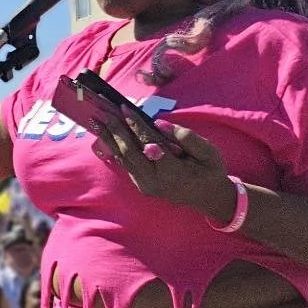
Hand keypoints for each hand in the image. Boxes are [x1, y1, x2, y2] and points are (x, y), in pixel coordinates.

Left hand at [89, 118, 233, 219]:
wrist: (209, 198)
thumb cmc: (210, 171)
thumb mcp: (208, 152)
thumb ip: (186, 137)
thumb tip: (158, 124)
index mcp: (173, 172)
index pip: (149, 143)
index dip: (136, 124)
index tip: (124, 108)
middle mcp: (155, 181)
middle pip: (129, 152)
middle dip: (116, 129)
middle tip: (103, 111)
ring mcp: (146, 185)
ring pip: (123, 158)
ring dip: (109, 138)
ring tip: (98, 120)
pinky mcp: (142, 185)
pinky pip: (126, 164)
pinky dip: (115, 147)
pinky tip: (107, 134)